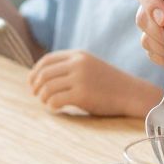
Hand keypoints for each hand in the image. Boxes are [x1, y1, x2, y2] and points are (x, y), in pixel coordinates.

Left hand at [28, 50, 152, 117]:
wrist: (131, 93)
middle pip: (44, 73)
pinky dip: (51, 105)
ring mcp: (80, 79)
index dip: (35, 72)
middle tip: (36, 95)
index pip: (47, 60)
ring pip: (48, 87)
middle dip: (36, 86)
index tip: (32, 83)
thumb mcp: (90, 67)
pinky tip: (55, 108)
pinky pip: (56, 100)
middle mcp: (78, 64)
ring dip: (42, 97)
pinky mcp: (82, 95)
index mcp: (78, 55)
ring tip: (46, 103)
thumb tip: (44, 77)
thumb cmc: (109, 84)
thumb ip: (71, 67)